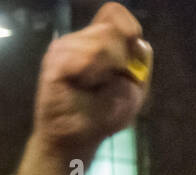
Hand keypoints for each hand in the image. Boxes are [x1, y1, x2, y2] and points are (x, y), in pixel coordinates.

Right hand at [16, 2, 150, 174]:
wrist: (78, 138)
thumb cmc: (104, 115)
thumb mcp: (134, 90)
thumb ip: (141, 64)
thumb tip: (139, 41)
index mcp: (99, 42)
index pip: (114, 13)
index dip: (128, 27)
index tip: (132, 51)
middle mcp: (80, 40)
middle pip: (111, 28)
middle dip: (121, 58)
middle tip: (108, 81)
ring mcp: (65, 48)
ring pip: (100, 42)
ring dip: (107, 69)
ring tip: (93, 87)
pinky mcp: (55, 61)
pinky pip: (85, 57)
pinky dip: (93, 74)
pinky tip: (84, 86)